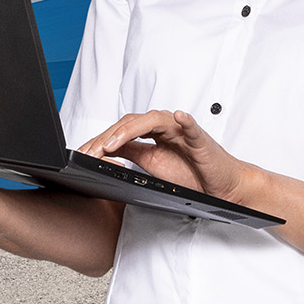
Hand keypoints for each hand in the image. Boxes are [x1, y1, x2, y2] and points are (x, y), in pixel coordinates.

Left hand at [80, 110, 263, 208]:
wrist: (221, 186)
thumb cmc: (192, 174)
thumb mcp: (152, 165)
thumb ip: (131, 153)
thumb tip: (103, 151)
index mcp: (153, 133)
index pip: (121, 130)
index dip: (100, 141)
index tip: (82, 154)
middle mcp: (165, 127)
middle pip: (131, 123)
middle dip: (107, 138)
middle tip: (89, 153)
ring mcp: (182, 131)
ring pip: (153, 120)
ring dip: (130, 130)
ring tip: (112, 143)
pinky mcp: (200, 140)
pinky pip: (192, 127)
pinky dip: (185, 121)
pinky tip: (178, 117)